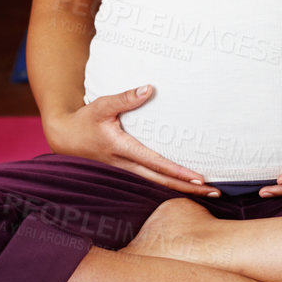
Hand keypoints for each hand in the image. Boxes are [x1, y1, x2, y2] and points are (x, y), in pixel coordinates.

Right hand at [43, 85, 211, 195]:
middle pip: (162, 182)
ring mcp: (126, 174)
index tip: (199, 178)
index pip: (156, 164)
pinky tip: (185, 187)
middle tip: (216, 192)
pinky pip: (151, 184)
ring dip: (182, 190)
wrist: (65, 139)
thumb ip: (126, 98)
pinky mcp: (127, 174)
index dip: (178, 172)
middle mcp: (126, 167)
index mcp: (122, 150)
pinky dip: (169, 186)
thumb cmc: (85, 121)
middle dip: (189, 189)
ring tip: (207, 193)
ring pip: (158, 186)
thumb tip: (149, 88)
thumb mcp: (102, 106)